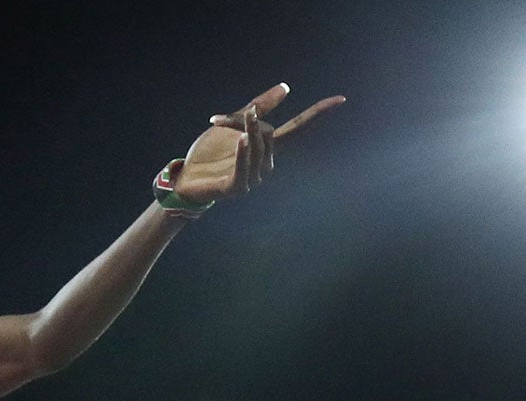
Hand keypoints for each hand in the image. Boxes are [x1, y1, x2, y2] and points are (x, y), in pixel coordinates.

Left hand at [174, 83, 344, 202]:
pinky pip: (245, 168)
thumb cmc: (210, 153)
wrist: (185, 177)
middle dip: (246, 119)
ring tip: (221, 123)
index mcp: (268, 148)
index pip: (298, 127)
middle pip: (268, 131)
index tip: (340, 99)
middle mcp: (266, 164)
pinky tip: (242, 139)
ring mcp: (253, 178)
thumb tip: (286, 87)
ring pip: (257, 146)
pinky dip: (243, 152)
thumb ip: (258, 108)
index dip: (317, 113)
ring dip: (240, 130)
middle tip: (218, 120)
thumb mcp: (233, 124)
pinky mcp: (236, 188)